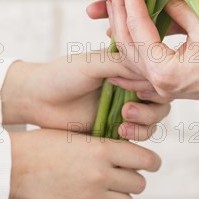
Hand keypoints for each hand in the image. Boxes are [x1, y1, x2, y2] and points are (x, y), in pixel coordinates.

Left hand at [1, 53, 169, 140]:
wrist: (37, 100)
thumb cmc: (61, 75)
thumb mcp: (92, 63)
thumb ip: (121, 64)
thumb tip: (150, 72)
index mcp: (126, 64)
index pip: (156, 73)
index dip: (153, 83)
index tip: (136, 88)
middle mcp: (130, 84)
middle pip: (161, 97)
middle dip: (152, 107)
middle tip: (129, 110)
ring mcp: (125, 106)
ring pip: (155, 117)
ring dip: (146, 122)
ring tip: (124, 123)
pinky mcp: (117, 127)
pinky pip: (140, 134)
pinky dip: (137, 134)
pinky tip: (120, 132)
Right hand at [9, 128, 160, 198]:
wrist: (14, 164)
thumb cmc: (44, 144)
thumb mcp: (78, 135)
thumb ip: (103, 145)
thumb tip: (127, 153)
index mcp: (103, 148)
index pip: (146, 159)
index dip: (151, 162)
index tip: (149, 164)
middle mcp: (102, 172)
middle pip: (139, 183)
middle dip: (133, 180)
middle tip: (120, 177)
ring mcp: (92, 194)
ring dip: (121, 198)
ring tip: (108, 191)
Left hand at [105, 0, 198, 108]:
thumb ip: (179, 6)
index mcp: (164, 69)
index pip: (137, 25)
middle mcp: (158, 83)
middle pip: (126, 42)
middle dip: (119, 11)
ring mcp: (164, 87)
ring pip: (130, 56)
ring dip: (121, 28)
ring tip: (116, 4)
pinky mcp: (172, 85)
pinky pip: (140, 67)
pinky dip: (130, 49)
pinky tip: (121, 39)